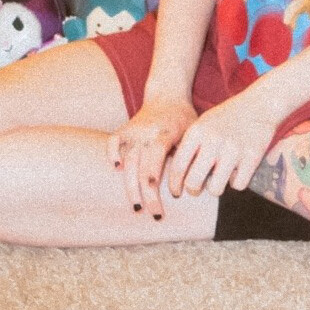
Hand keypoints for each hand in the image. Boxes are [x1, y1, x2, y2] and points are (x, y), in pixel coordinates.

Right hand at [106, 97, 196, 216]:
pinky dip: (111, 154)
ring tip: (137, 207)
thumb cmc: (184, 118)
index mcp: (165, 133)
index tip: (171, 199)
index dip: (159, 186)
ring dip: (130, 187)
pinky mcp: (125, 129)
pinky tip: (116, 170)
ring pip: (127, 162)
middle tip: (155, 214)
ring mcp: (134, 131)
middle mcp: (147, 133)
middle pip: (142, 169)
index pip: (157, 163)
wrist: (168, 94)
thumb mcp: (194, 133)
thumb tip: (198, 184)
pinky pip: (113, 142)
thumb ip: (192, 155)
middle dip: (147, 195)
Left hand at [167, 88, 280, 198]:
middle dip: (194, 190)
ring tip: (219, 178)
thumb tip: (177, 175)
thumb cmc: (228, 116)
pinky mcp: (252, 157)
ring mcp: (233, 149)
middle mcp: (213, 140)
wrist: (260, 104)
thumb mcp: (204, 123)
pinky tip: (236, 172)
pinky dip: (237, 182)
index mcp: (197, 131)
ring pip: (215, 189)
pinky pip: (237, 185)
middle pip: (193, 182)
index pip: (178, 166)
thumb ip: (190, 145)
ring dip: (216, 187)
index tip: (177, 191)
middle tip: (197, 189)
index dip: (174, 184)